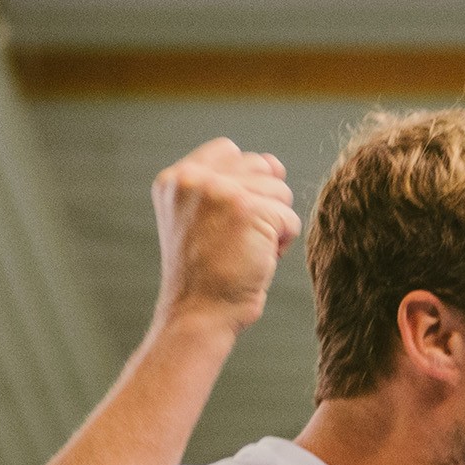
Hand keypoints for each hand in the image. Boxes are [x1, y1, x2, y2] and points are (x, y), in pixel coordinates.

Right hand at [152, 140, 298, 335]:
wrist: (198, 313)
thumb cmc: (206, 277)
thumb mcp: (202, 223)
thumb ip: (231, 187)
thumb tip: (276, 163)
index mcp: (175, 178)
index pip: (228, 150)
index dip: (246, 182)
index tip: (237, 219)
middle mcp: (194, 178)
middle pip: (260, 167)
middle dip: (264, 203)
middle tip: (244, 239)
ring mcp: (220, 191)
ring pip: (279, 191)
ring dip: (276, 225)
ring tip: (251, 250)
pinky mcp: (246, 209)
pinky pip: (289, 218)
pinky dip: (285, 244)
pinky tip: (262, 260)